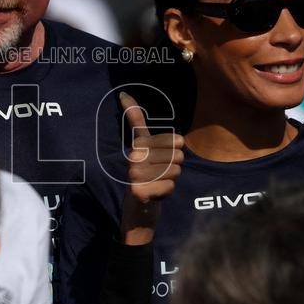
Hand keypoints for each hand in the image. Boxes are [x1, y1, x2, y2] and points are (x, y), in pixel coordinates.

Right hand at [119, 92, 183, 244]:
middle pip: (179, 156)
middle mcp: (133, 157)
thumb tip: (124, 93)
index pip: (177, 140)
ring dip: (171, 181)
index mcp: (138, 144)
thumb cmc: (146, 175)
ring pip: (176, 171)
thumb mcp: (142, 146)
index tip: (159, 162)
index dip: (175, 154)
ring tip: (156, 184)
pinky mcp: (138, 191)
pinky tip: (155, 196)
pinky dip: (166, 193)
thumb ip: (135, 120)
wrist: (137, 210)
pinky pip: (170, 186)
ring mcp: (134, 175)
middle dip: (174, 168)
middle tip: (158, 176)